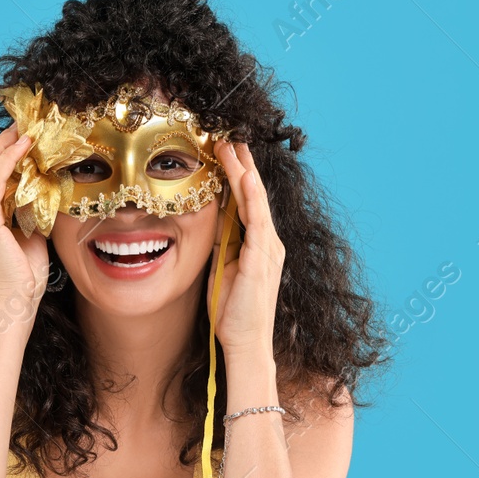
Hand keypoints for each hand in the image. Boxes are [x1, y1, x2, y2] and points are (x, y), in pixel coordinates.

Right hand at [0, 125, 48, 310]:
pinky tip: (24, 148)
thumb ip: (28, 214)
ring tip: (24, 129)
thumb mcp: (28, 238)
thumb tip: (43, 192)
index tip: (18, 139)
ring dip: (4, 146)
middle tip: (21, 125)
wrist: (13, 305)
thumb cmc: (23, 279)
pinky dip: (8, 160)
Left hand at [206, 140, 282, 363]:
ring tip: (232, 146)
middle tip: (229, 136)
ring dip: (244, 171)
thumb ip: (221, 244)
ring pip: (256, 200)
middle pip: (254, 194)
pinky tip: (244, 177)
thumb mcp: (222, 268)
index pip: (247, 201)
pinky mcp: (262, 258)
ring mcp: (268, 248)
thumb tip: (210, 220)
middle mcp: (268, 241)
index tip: (224, 151)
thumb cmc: (233, 310)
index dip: (236, 175)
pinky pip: (257, 221)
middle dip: (242, 164)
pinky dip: (251, 197)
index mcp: (258, 243)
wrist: (245, 341)